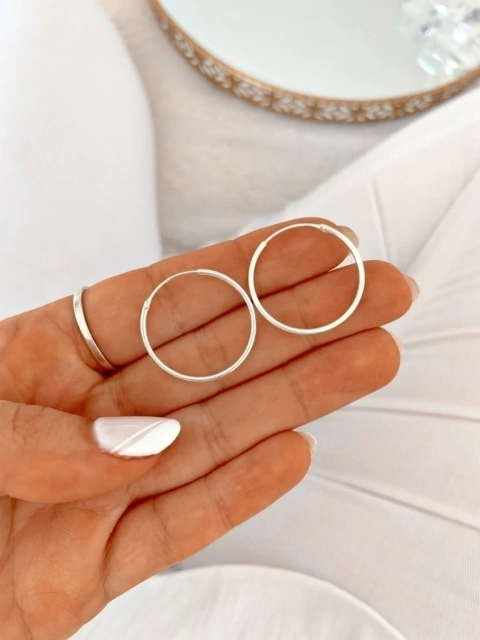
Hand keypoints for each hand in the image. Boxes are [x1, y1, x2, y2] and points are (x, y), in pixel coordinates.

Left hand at [0, 219, 414, 638]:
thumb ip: (36, 431)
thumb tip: (144, 441)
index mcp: (41, 357)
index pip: (167, 301)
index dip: (249, 269)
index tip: (321, 245)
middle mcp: (85, 418)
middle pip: (213, 362)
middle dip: (303, 324)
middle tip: (378, 292)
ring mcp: (98, 491)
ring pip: (213, 438)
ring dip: (297, 398)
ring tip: (370, 358)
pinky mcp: (93, 569)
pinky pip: (177, 529)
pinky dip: (237, 494)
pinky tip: (297, 451)